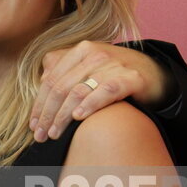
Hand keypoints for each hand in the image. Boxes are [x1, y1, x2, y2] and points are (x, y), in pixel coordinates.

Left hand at [29, 41, 173, 141]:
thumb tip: (42, 81)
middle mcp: (95, 54)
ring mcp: (113, 64)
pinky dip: (90, 104)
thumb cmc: (113, 74)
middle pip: (61, 88)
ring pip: (78, 91)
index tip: (33, 125)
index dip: (39, 104)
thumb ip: (63, 70)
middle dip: (48, 115)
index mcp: (80, 51)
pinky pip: (106, 91)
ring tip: (55, 134)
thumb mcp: (86, 68)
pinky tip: (78, 117)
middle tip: (41, 135)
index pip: (51, 80)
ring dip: (62, 116)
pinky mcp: (131, 78)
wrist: (154, 73)